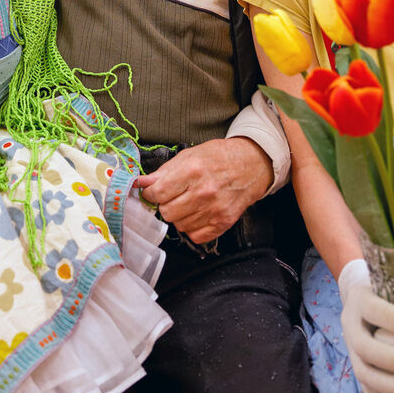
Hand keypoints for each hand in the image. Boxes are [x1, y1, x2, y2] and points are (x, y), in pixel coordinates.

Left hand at [131, 137, 270, 242]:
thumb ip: (163, 172)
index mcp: (192, 171)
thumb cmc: (218, 157)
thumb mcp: (189, 156)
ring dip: (179, 216)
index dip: (150, 193)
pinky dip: (193, 227)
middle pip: (166, 212)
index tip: (153, 191)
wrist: (252, 165)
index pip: (157, 193)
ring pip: (179, 226)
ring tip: (189, 202)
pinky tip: (198, 213)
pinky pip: (195, 236)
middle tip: (174, 196)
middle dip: (165, 205)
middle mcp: (203, 193)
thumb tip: (141, 183)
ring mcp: (214, 210)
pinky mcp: (223, 223)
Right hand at [337, 259, 393, 392]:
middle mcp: (351, 324)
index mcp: (360, 298)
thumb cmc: (393, 292)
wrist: (366, 299)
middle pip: (363, 345)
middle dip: (390, 357)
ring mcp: (352, 347)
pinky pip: (366, 385)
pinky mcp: (358, 364)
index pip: (372, 309)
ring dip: (387, 383)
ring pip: (363, 370)